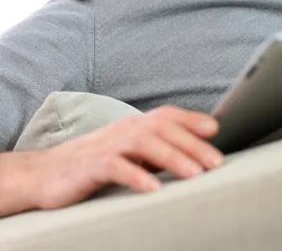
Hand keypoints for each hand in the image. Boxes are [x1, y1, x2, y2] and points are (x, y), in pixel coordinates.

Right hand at [25, 106, 222, 210]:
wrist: (44, 173)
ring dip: (171, 156)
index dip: (191, 119)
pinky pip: (115, 168)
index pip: (166, 115)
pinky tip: (153, 188)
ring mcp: (106, 147)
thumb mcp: (128, 153)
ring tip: (194, 174)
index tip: (216, 130)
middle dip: (192, 143)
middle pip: (161, 128)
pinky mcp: (88, 168)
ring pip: (143, 143)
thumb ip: (155, 150)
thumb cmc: (93, 163)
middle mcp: (123, 131)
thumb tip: (192, 155)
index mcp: (133, 126)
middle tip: (216, 163)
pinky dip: (135, 175)